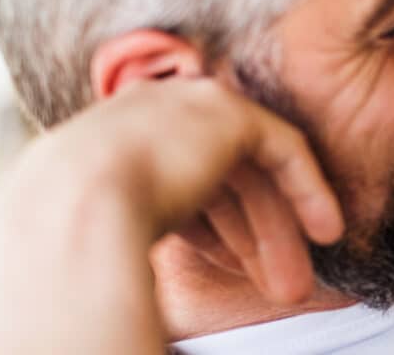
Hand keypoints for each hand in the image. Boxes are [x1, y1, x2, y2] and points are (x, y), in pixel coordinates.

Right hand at [0, 79, 343, 354]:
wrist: (68, 212)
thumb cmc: (70, 244)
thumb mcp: (104, 228)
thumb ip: (137, 225)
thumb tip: (135, 279)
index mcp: (109, 139)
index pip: (175, 181)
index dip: (211, 229)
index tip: (229, 268)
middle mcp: (149, 114)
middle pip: (220, 179)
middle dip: (252, 237)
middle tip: (278, 287)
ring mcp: (188, 106)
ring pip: (251, 173)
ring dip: (277, 231)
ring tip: (297, 287)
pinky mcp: (228, 112)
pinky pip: (283, 150)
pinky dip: (308, 191)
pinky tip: (325, 234)